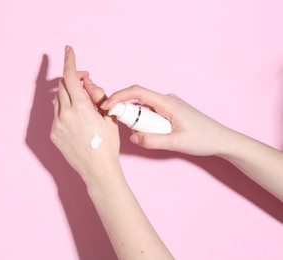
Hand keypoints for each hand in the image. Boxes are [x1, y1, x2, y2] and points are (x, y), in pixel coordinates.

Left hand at [51, 46, 119, 184]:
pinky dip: (65, 110)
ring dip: (68, 95)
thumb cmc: (107, 144)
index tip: (68, 50)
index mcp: (81, 107)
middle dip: (73, 79)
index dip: (69, 60)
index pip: (71, 76)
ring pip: (58, 100)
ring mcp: (57, 125)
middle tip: (85, 82)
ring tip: (82, 104)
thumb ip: (97, 96)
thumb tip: (87, 84)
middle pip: (63, 86)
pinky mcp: (54, 134)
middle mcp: (65, 114)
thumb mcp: (108, 116)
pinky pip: (56, 114)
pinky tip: (76, 119)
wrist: (98, 170)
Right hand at [101, 85, 231, 155]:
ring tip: (152, 137)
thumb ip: (152, 141)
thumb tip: (133, 137)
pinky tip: (157, 135)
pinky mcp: (170, 112)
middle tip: (132, 131)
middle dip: (129, 114)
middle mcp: (166, 100)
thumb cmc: (203, 139)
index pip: (137, 92)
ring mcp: (168, 105)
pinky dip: (147, 123)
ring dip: (140, 121)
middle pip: (138, 101)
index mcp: (167, 102)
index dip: (119, 96)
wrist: (221, 139)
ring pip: (145, 109)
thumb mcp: (176, 143)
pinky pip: (152, 114)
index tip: (107, 106)